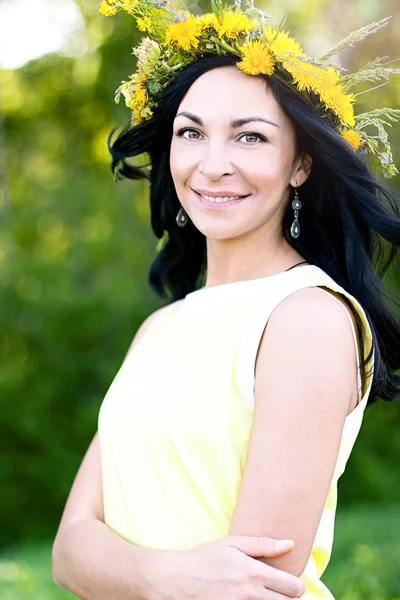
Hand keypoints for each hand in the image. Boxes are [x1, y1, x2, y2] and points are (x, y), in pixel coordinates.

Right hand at [148, 535, 305, 599]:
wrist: (178, 580)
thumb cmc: (205, 558)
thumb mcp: (233, 543)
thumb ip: (263, 544)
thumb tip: (290, 544)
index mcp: (255, 573)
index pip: (294, 588)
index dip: (297, 586)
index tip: (290, 583)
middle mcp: (252, 595)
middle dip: (287, 598)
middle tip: (277, 590)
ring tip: (264, 595)